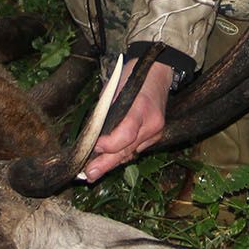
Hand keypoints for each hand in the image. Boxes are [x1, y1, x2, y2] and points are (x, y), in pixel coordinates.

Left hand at [79, 58, 174, 182]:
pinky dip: (122, 154)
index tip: (93, 147)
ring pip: (131, 153)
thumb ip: (105, 112)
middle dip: (106, 164)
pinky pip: (136, 149)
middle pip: (127, 149)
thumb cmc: (132, 76)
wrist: (159, 73)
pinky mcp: (156, 136)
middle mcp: (152, 123)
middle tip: (89, 175)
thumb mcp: (114, 89)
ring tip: (94, 172)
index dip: (108, 145)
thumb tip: (90, 135)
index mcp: (141, 107)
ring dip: (112, 162)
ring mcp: (156, 131)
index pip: (125, 134)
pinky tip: (109, 159)